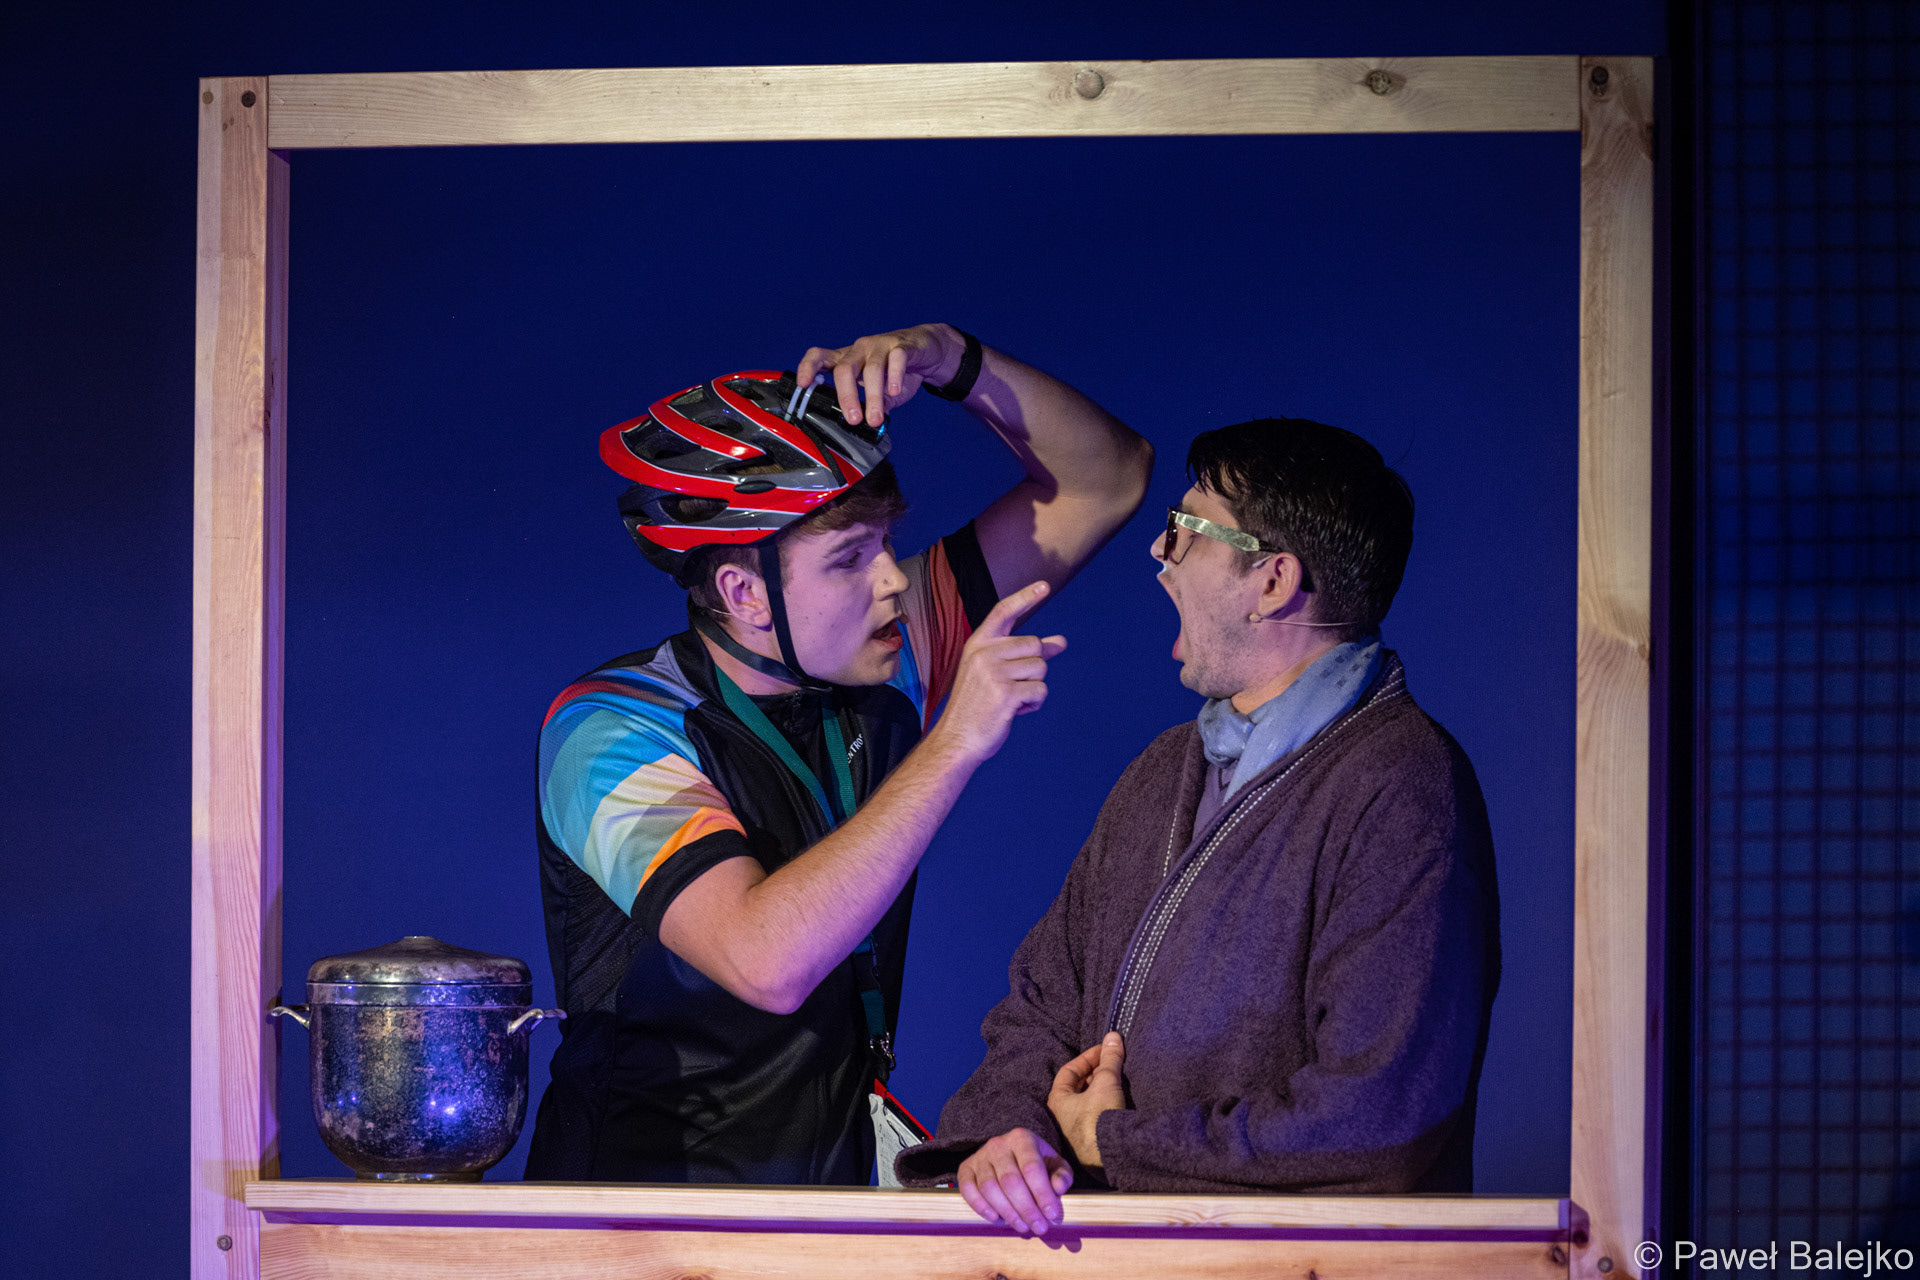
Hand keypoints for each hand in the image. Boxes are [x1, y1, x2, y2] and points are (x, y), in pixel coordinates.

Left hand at [795, 323, 963, 425]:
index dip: (808, 368)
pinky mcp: (902, 346)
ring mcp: (880, 345)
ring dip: (873, 396)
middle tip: (854, 419)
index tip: (803, 384)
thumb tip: (863, 425)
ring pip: (872, 369)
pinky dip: (895, 377)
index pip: (820, 356)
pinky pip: (896, 359)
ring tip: (876, 418)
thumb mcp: (879, 391)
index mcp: (848, 359)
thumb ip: (870, 405)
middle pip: (844, 369)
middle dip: (847, 397)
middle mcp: (860, 349)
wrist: (927, 351)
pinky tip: (894, 391)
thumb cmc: (897, 371)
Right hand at [925, 580, 1066, 766]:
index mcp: (977, 644)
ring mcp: (994, 672)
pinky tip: (1014, 711)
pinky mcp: (1006, 693)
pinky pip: (1040, 690)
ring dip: (1034, 687)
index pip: (1003, 612)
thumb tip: (1061, 642)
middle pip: (1034, 645)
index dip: (1025, 597)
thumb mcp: (994, 672)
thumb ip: (1025, 654)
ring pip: (1041, 668)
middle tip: (1014, 685)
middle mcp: (984, 653)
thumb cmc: (978, 705)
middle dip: (1034, 666)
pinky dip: (1033, 703)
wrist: (958, 738)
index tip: (1044, 585)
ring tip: (1011, 699)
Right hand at [954, 1127, 1072, 1234]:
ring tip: (1022, 1226)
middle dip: (1027, 1209)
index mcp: (1022, 1138)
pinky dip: (980, 1207)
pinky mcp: (966, 1168)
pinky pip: (968, 1190)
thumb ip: (1062, 1175)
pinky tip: (996, 1218)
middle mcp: (998, 1144)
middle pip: (1010, 1181)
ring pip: (990, 1188)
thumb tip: (1058, 1188)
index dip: (1042, 1194)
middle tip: (1039, 1228)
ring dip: (1007, 1213)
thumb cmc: (1037, 1161)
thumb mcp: (1055, 1164)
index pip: (1031, 1168)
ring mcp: (980, 1156)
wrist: (1011, 1152)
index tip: (1053, 1215)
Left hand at [1047, 1033, 1126, 1171]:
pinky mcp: (1090, 1143)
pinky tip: (1120, 1101)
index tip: (1105, 1050)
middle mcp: (1061, 1117)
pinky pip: (1096, 1117)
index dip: (1088, 1057)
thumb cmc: (1099, 1119)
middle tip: (1114, 1063)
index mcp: (1057, 1101)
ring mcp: (1075, 1132)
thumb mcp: (1106, 1082)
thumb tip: (1113, 1036)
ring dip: (1102, 1089)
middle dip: (1097, 1073)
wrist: (1110, 1158)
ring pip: (1088, 1103)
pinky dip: (1107, 1105)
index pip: (1069, 1071)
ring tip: (1120, 1079)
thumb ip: (1110, 1059)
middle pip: (1078, 1087)